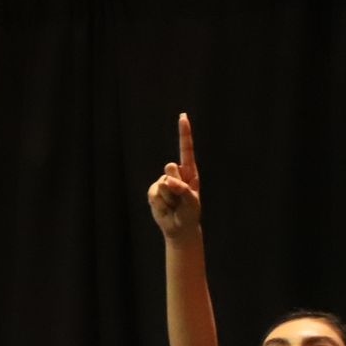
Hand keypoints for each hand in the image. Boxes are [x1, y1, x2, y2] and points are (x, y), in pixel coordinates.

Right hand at [147, 113, 201, 237]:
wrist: (178, 228)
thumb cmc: (189, 212)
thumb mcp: (191, 200)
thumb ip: (182, 188)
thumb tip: (166, 180)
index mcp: (189, 172)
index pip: (186, 149)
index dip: (184, 133)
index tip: (183, 117)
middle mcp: (176, 174)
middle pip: (171, 168)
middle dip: (175, 184)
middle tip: (180, 198)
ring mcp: (163, 182)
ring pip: (162, 184)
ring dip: (169, 198)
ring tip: (173, 206)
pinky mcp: (153, 191)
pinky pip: (154, 193)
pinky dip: (160, 203)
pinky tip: (165, 208)